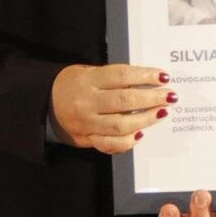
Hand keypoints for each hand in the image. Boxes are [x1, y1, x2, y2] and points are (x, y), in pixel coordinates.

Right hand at [50, 63, 171, 153]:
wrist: (45, 103)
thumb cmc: (74, 84)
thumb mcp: (88, 72)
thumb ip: (113, 78)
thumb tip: (147, 81)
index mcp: (88, 80)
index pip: (121, 75)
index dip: (145, 76)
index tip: (163, 76)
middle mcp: (87, 102)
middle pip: (125, 101)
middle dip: (152, 98)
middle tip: (170, 96)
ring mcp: (87, 123)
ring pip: (121, 125)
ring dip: (146, 119)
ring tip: (162, 112)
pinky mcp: (87, 139)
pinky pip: (110, 144)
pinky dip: (128, 141)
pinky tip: (141, 134)